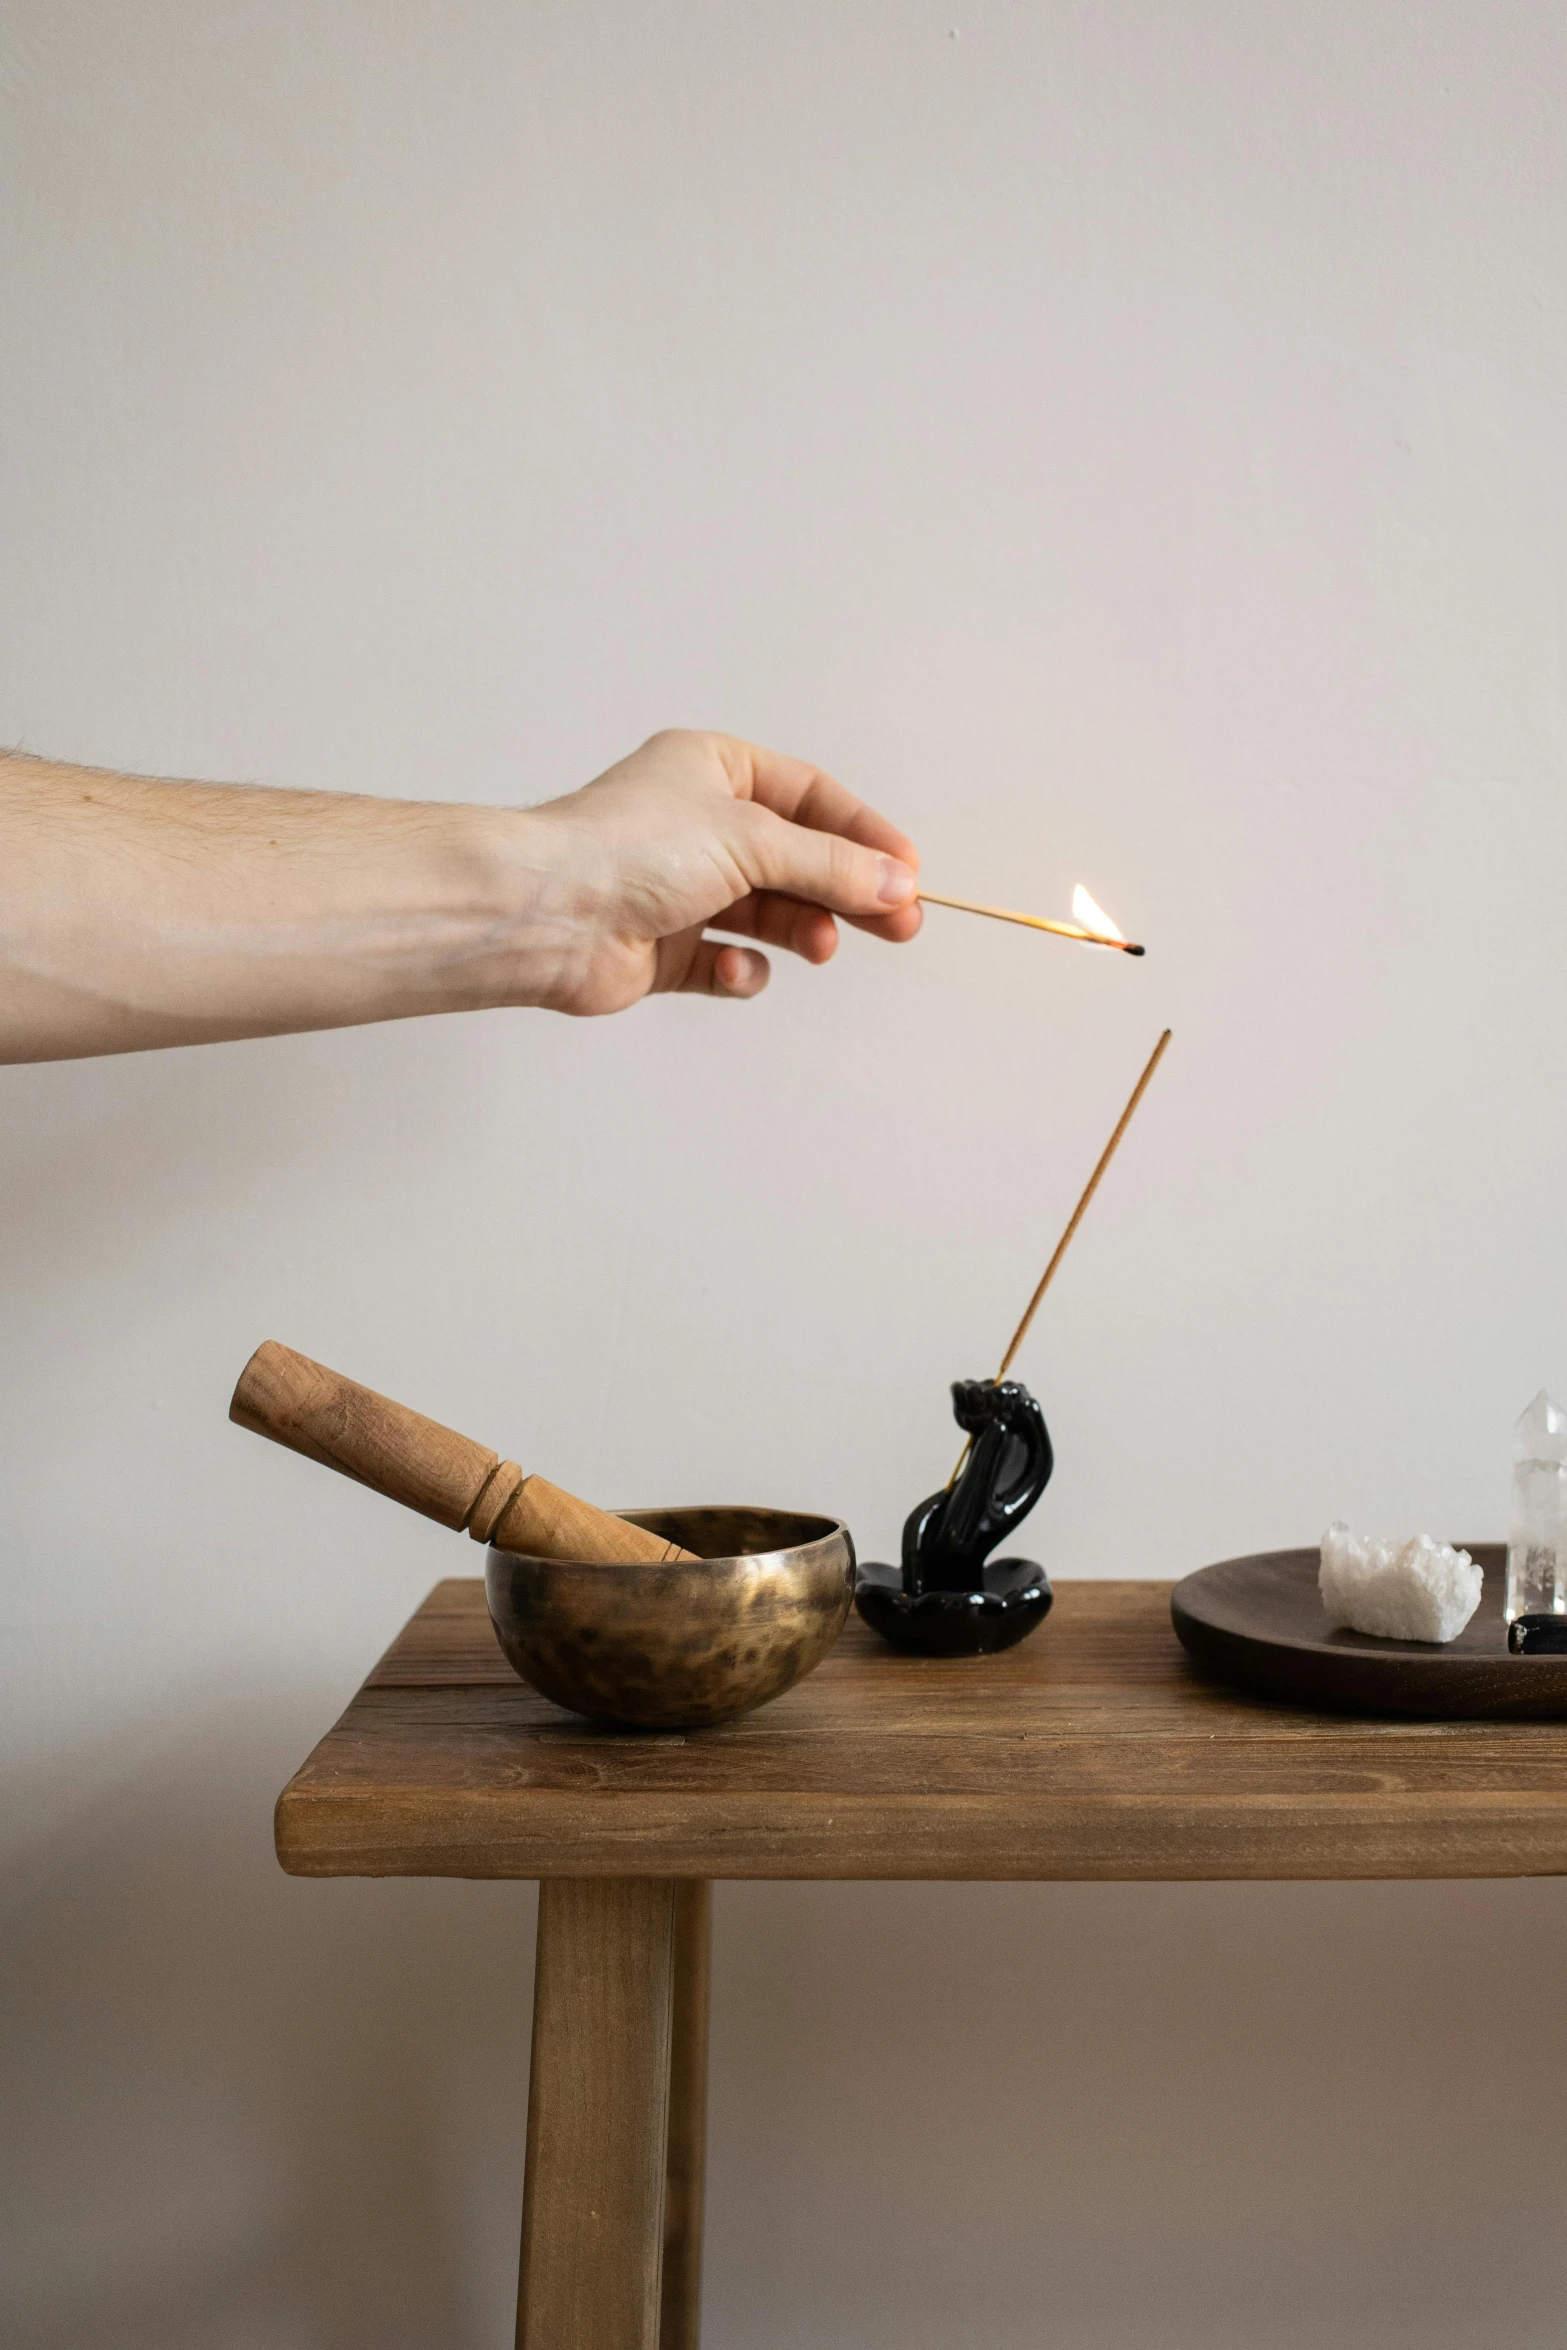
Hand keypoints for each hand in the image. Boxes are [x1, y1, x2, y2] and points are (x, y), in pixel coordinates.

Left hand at [520, 730, 920, 1013]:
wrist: (546, 913)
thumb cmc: (629, 848)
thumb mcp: (753, 838)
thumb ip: (832, 865)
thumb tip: (897, 882)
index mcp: (712, 771)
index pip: (811, 798)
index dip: (864, 834)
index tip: (909, 872)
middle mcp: (696, 826)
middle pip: (798, 859)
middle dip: (848, 891)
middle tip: (902, 923)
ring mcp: (679, 889)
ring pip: (768, 913)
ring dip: (802, 930)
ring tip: (821, 945)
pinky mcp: (663, 949)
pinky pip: (726, 962)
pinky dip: (741, 969)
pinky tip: (735, 967)